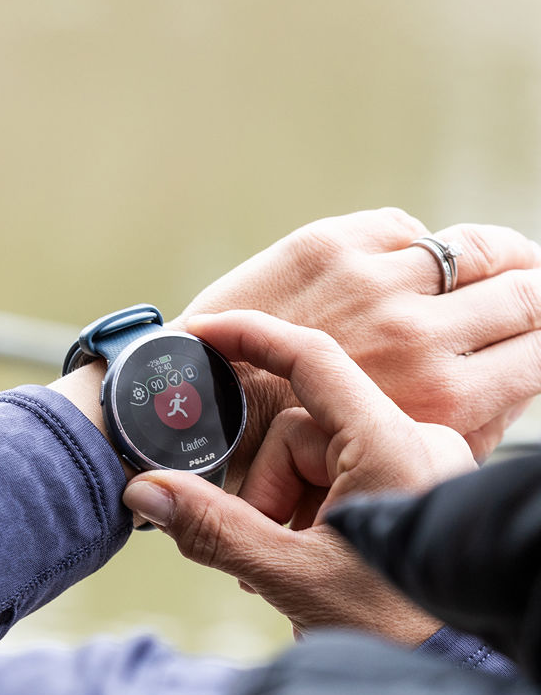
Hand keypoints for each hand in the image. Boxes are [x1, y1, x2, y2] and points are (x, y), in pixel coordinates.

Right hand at [122, 311, 478, 643]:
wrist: (453, 673)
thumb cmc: (396, 630)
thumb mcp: (292, 575)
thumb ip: (213, 529)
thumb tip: (144, 491)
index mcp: (392, 446)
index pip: (313, 361)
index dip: (252, 337)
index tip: (203, 330)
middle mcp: (412, 443)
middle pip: (299, 431)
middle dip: (266, 490)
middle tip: (266, 550)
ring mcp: (413, 466)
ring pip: (313, 457)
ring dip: (285, 507)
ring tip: (292, 567)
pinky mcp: (407, 489)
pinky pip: (338, 477)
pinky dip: (309, 513)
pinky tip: (310, 560)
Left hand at [176, 208, 540, 479]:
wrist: (190, 409)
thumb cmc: (280, 454)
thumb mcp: (386, 466)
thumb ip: (459, 429)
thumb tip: (511, 390)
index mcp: (441, 399)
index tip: (540, 331)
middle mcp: (419, 336)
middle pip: (527, 290)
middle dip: (534, 290)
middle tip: (529, 291)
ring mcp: (375, 284)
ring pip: (476, 248)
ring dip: (495, 255)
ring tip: (496, 264)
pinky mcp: (329, 247)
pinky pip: (406, 229)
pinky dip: (416, 246)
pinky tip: (413, 262)